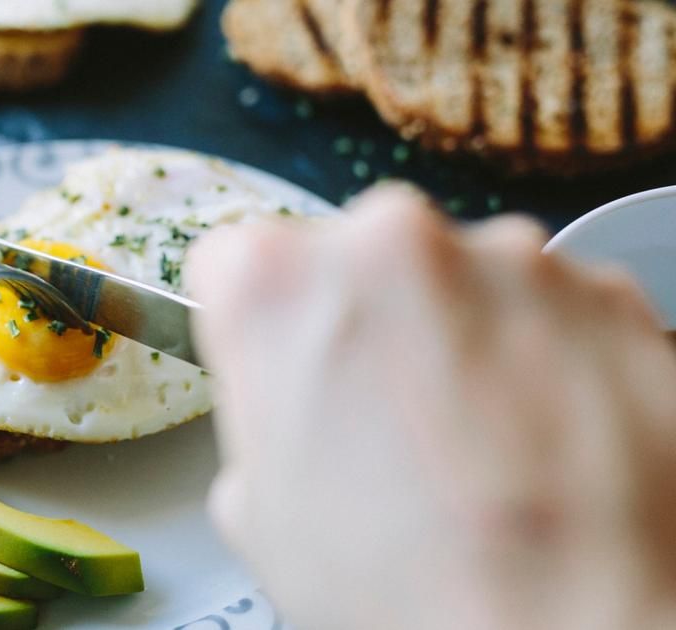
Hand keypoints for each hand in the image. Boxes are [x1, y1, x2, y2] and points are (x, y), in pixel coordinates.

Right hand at [187, 184, 675, 629]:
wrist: (590, 626)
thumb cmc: (418, 585)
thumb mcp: (262, 521)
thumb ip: (260, 427)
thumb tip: (296, 425)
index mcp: (276, 284)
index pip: (233, 263)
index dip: (255, 326)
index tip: (279, 362)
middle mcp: (391, 239)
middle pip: (355, 259)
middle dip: (366, 323)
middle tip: (382, 421)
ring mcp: (509, 256)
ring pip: (459, 280)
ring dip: (459, 339)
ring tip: (476, 446)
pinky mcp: (605, 289)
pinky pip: (548, 309)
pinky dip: (541, 357)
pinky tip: (540, 440)